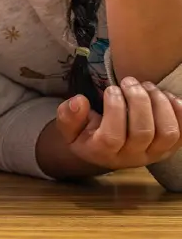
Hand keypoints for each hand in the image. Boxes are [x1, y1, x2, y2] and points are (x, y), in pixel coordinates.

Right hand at [55, 77, 181, 169]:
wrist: (107, 152)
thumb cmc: (87, 135)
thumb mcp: (69, 129)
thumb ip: (68, 116)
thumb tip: (79, 101)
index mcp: (104, 152)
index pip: (113, 136)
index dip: (114, 109)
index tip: (111, 89)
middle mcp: (132, 157)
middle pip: (143, 132)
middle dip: (138, 101)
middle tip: (129, 81)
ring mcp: (155, 154)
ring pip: (167, 133)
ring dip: (160, 103)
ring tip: (147, 86)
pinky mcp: (172, 147)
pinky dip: (180, 111)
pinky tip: (166, 96)